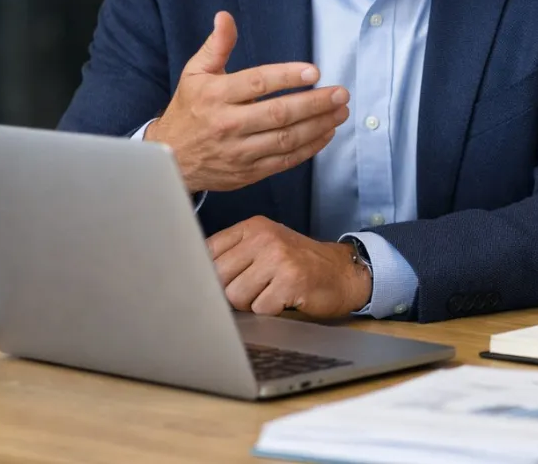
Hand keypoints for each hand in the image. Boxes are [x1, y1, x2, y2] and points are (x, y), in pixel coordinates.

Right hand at [147, 12, 348, 193]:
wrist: (171, 157)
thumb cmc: (189, 109)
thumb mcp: (195, 73)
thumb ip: (216, 46)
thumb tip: (225, 17)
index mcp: (215, 96)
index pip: (257, 83)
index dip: (287, 76)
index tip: (314, 71)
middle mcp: (228, 124)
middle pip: (278, 114)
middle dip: (314, 103)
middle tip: (340, 93)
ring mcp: (239, 151)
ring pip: (286, 139)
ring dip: (318, 125)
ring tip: (340, 111)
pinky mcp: (248, 172)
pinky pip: (285, 161)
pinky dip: (309, 148)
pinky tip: (327, 133)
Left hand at [207, 216, 370, 317]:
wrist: (344, 272)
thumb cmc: (299, 264)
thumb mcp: (266, 247)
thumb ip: (233, 255)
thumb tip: (194, 278)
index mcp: (253, 227)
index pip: (207, 250)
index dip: (206, 274)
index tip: (215, 284)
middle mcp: (264, 238)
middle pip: (218, 276)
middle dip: (230, 293)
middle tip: (252, 292)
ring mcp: (279, 258)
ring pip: (236, 296)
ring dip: (251, 304)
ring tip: (270, 294)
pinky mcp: (291, 281)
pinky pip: (260, 309)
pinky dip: (270, 311)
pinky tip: (285, 300)